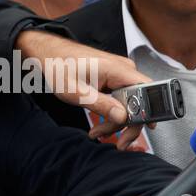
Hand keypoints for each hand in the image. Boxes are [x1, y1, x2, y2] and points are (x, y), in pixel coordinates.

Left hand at [14, 31, 153, 149]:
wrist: (48, 53)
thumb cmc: (58, 66)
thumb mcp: (76, 91)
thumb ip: (101, 105)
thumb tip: (123, 117)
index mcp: (118, 69)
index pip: (146, 92)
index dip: (146, 113)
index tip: (137, 130)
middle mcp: (124, 70)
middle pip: (139, 103)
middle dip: (127, 125)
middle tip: (118, 142)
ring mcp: (121, 75)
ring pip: (130, 105)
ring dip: (116, 122)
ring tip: (98, 132)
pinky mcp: (115, 80)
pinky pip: (122, 101)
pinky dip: (113, 114)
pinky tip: (101, 122)